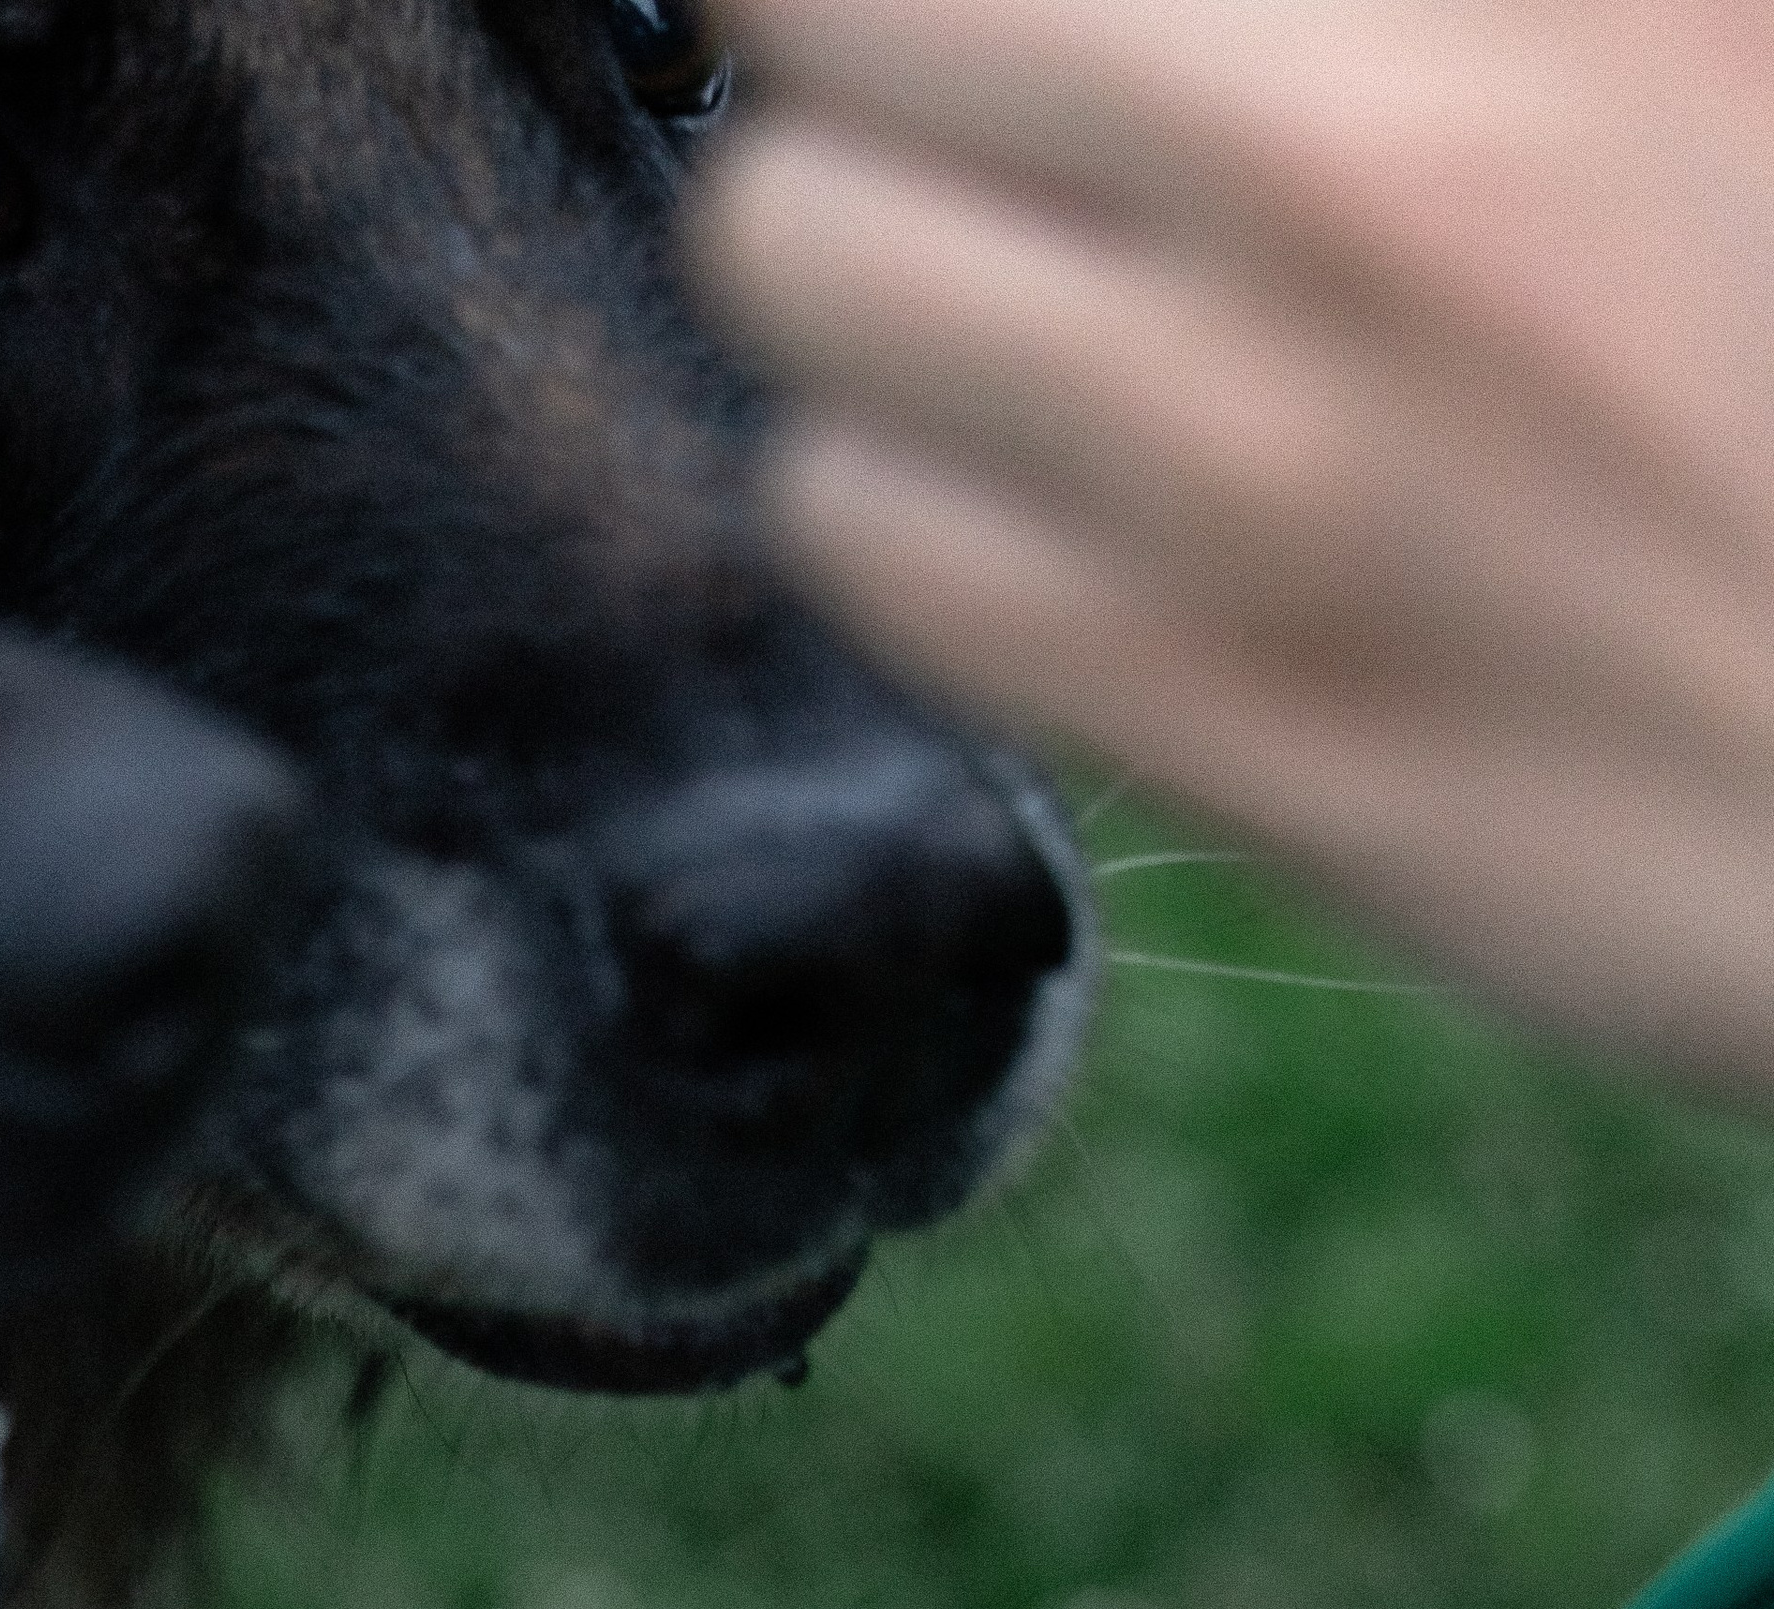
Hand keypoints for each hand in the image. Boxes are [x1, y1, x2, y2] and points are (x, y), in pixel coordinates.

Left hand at [688, 0, 1773, 1085]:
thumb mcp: (1664, 38)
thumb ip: (1395, 16)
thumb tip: (1087, 22)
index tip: (973, 31)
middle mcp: (1340, 158)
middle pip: (808, 11)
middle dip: (867, 66)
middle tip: (986, 132)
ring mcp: (1248, 448)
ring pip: (785, 263)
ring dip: (868, 290)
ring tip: (1027, 327)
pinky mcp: (1195, 696)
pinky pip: (853, 528)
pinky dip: (901, 499)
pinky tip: (1038, 504)